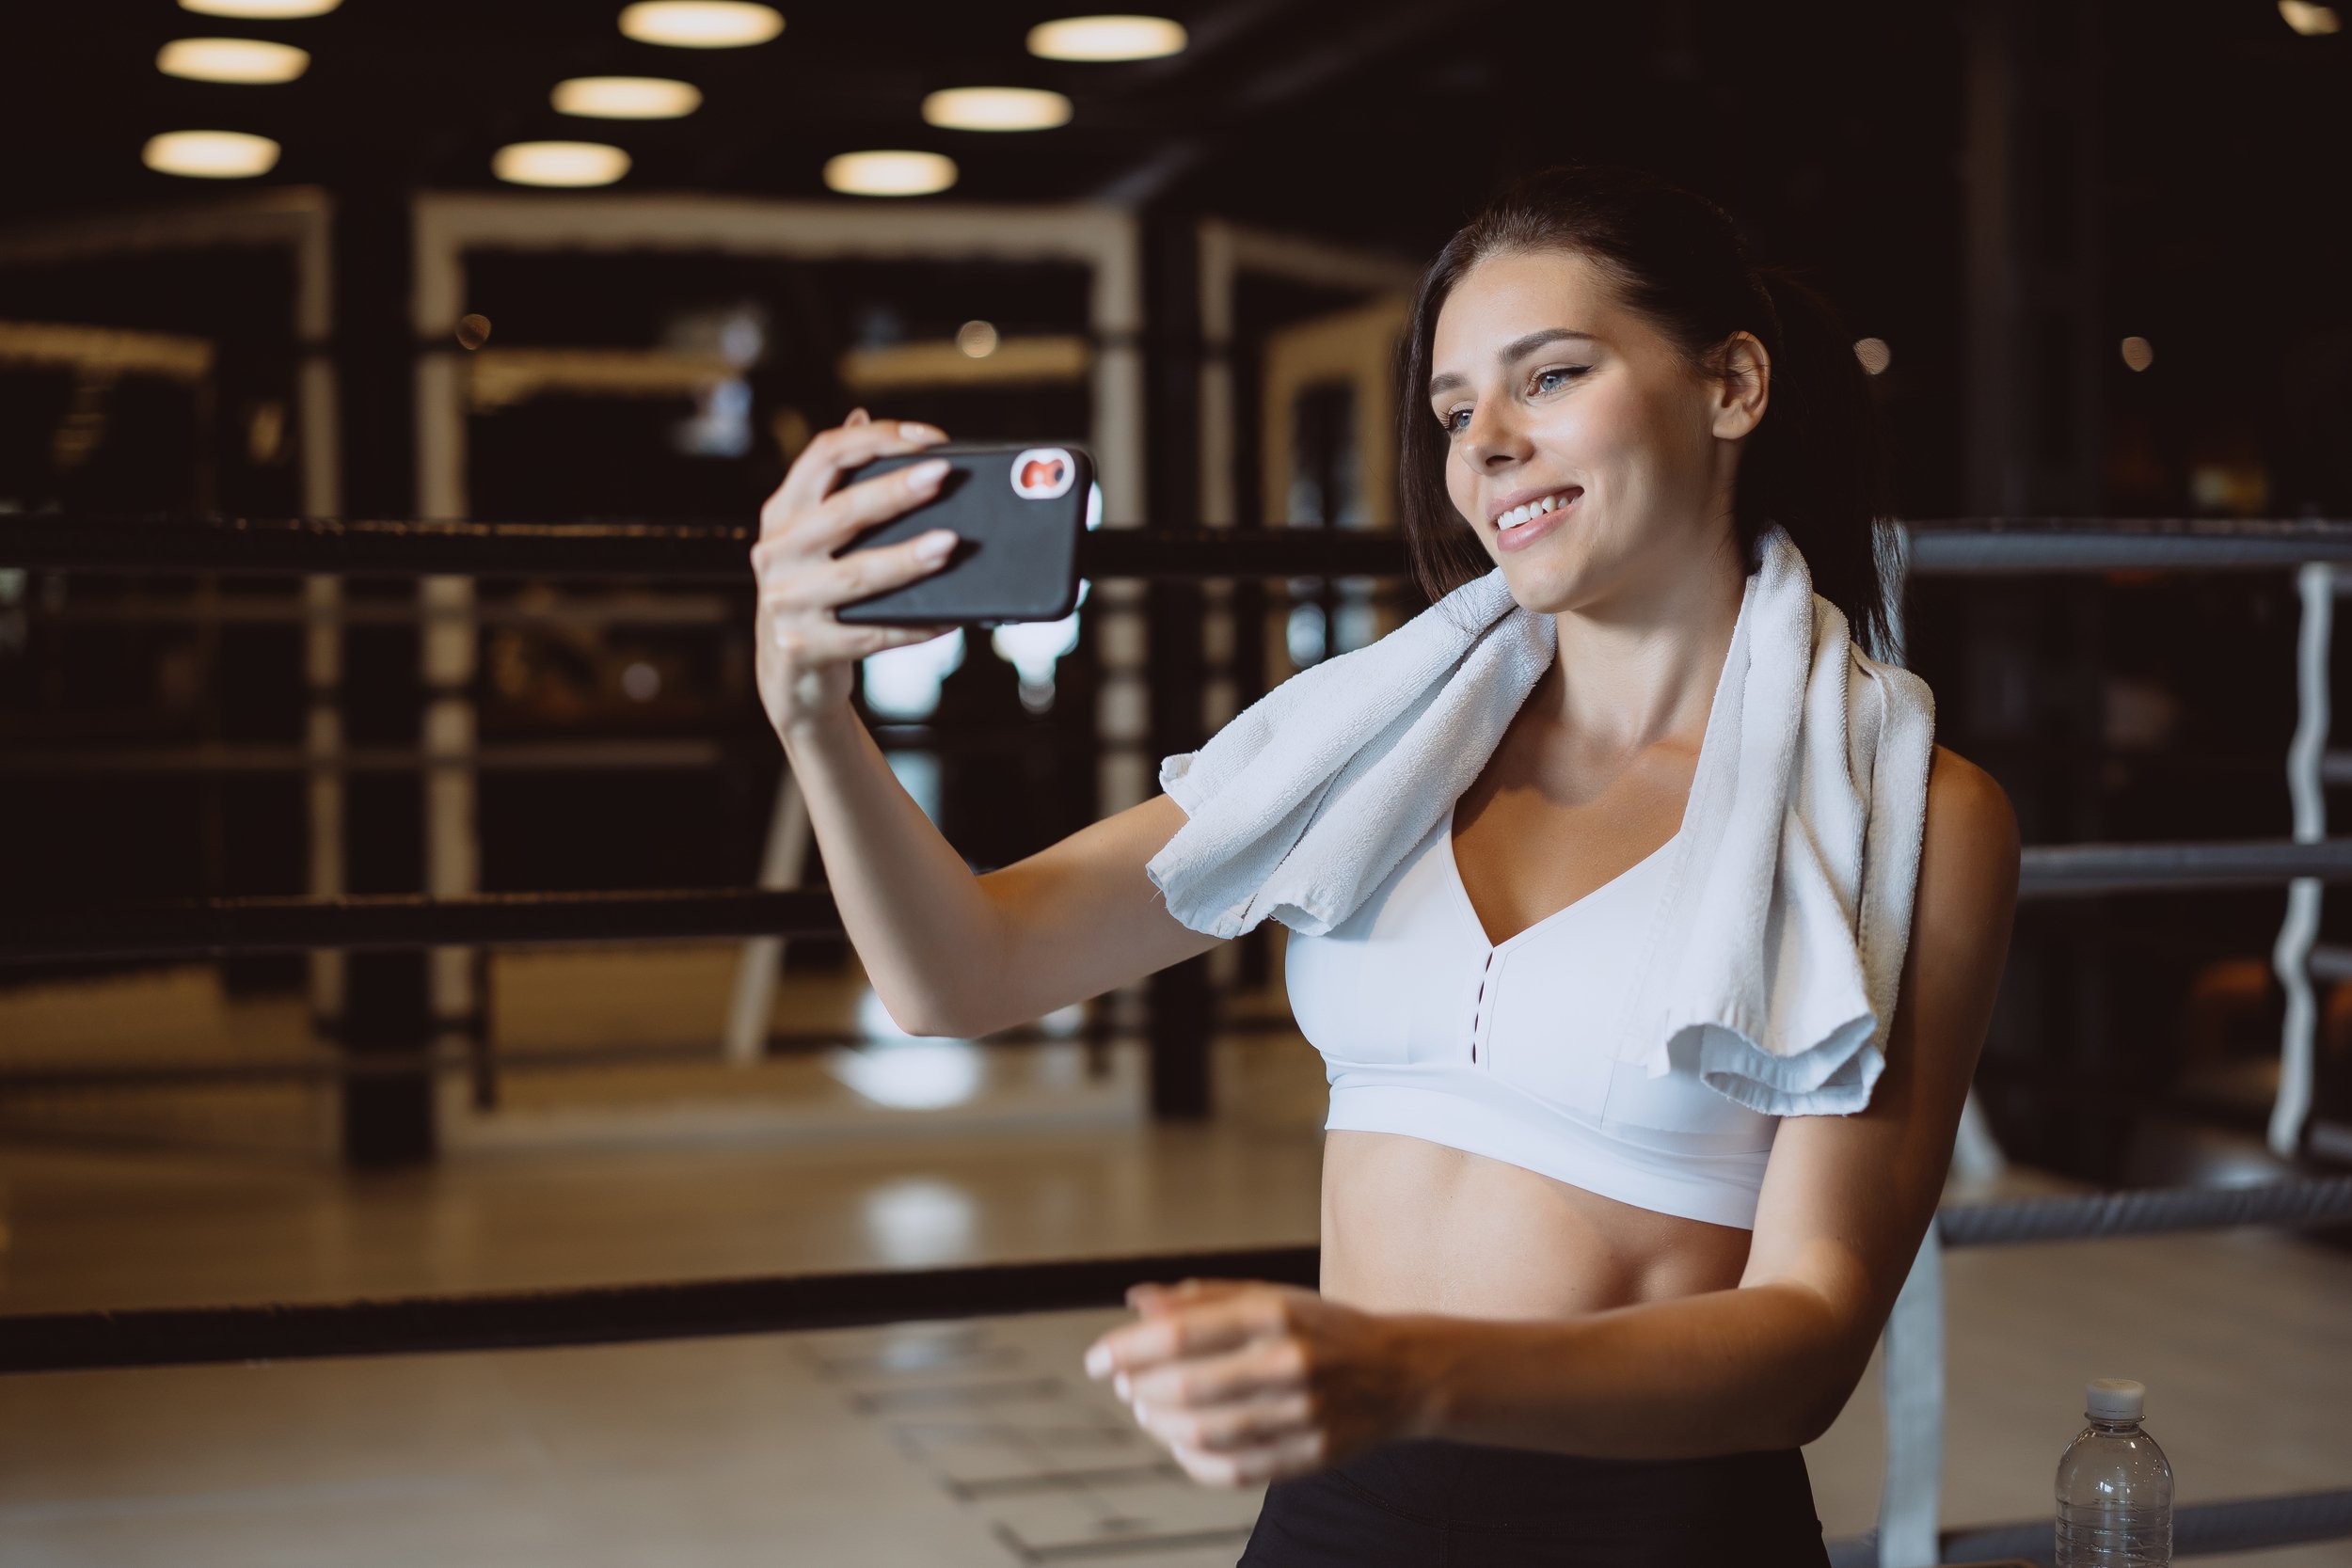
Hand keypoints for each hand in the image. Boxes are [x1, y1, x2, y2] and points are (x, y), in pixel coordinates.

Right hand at [750, 408, 957, 739]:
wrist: (789, 676)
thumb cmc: (814, 591)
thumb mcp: (812, 535)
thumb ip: (835, 483)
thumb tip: (861, 415)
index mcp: (782, 513)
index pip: (824, 455)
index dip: (876, 439)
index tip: (927, 438)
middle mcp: (777, 552)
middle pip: (842, 511)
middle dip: (896, 490)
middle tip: (942, 475)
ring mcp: (787, 601)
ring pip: (857, 574)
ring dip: (907, 558)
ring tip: (950, 544)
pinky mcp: (805, 647)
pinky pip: (872, 633)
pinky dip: (914, 625)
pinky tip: (949, 616)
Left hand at [1082, 1279, 1428, 1487]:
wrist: (1402, 1372)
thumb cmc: (1320, 1328)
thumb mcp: (1268, 1297)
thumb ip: (1201, 1299)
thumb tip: (1136, 1302)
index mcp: (1276, 1312)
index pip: (1182, 1333)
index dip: (1127, 1349)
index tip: (1096, 1359)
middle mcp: (1292, 1361)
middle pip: (1188, 1387)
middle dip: (1140, 1389)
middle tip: (1122, 1384)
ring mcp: (1305, 1413)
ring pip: (1207, 1433)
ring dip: (1161, 1425)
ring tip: (1146, 1411)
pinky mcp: (1313, 1455)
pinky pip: (1235, 1470)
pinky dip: (1194, 1461)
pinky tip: (1180, 1443)